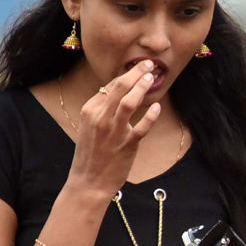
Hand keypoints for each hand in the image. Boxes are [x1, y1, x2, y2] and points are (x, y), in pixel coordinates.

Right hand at [65, 61, 161, 198]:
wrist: (88, 181)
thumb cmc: (91, 154)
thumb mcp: (89, 127)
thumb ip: (102, 111)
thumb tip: (117, 94)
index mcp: (89, 111)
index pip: (110, 87)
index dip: (126, 75)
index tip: (137, 67)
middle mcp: (100, 118)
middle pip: (120, 88)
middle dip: (136, 73)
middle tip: (149, 64)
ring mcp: (114, 131)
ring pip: (130, 102)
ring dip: (142, 87)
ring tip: (152, 78)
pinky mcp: (127, 144)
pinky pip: (142, 126)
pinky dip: (151, 115)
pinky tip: (157, 107)